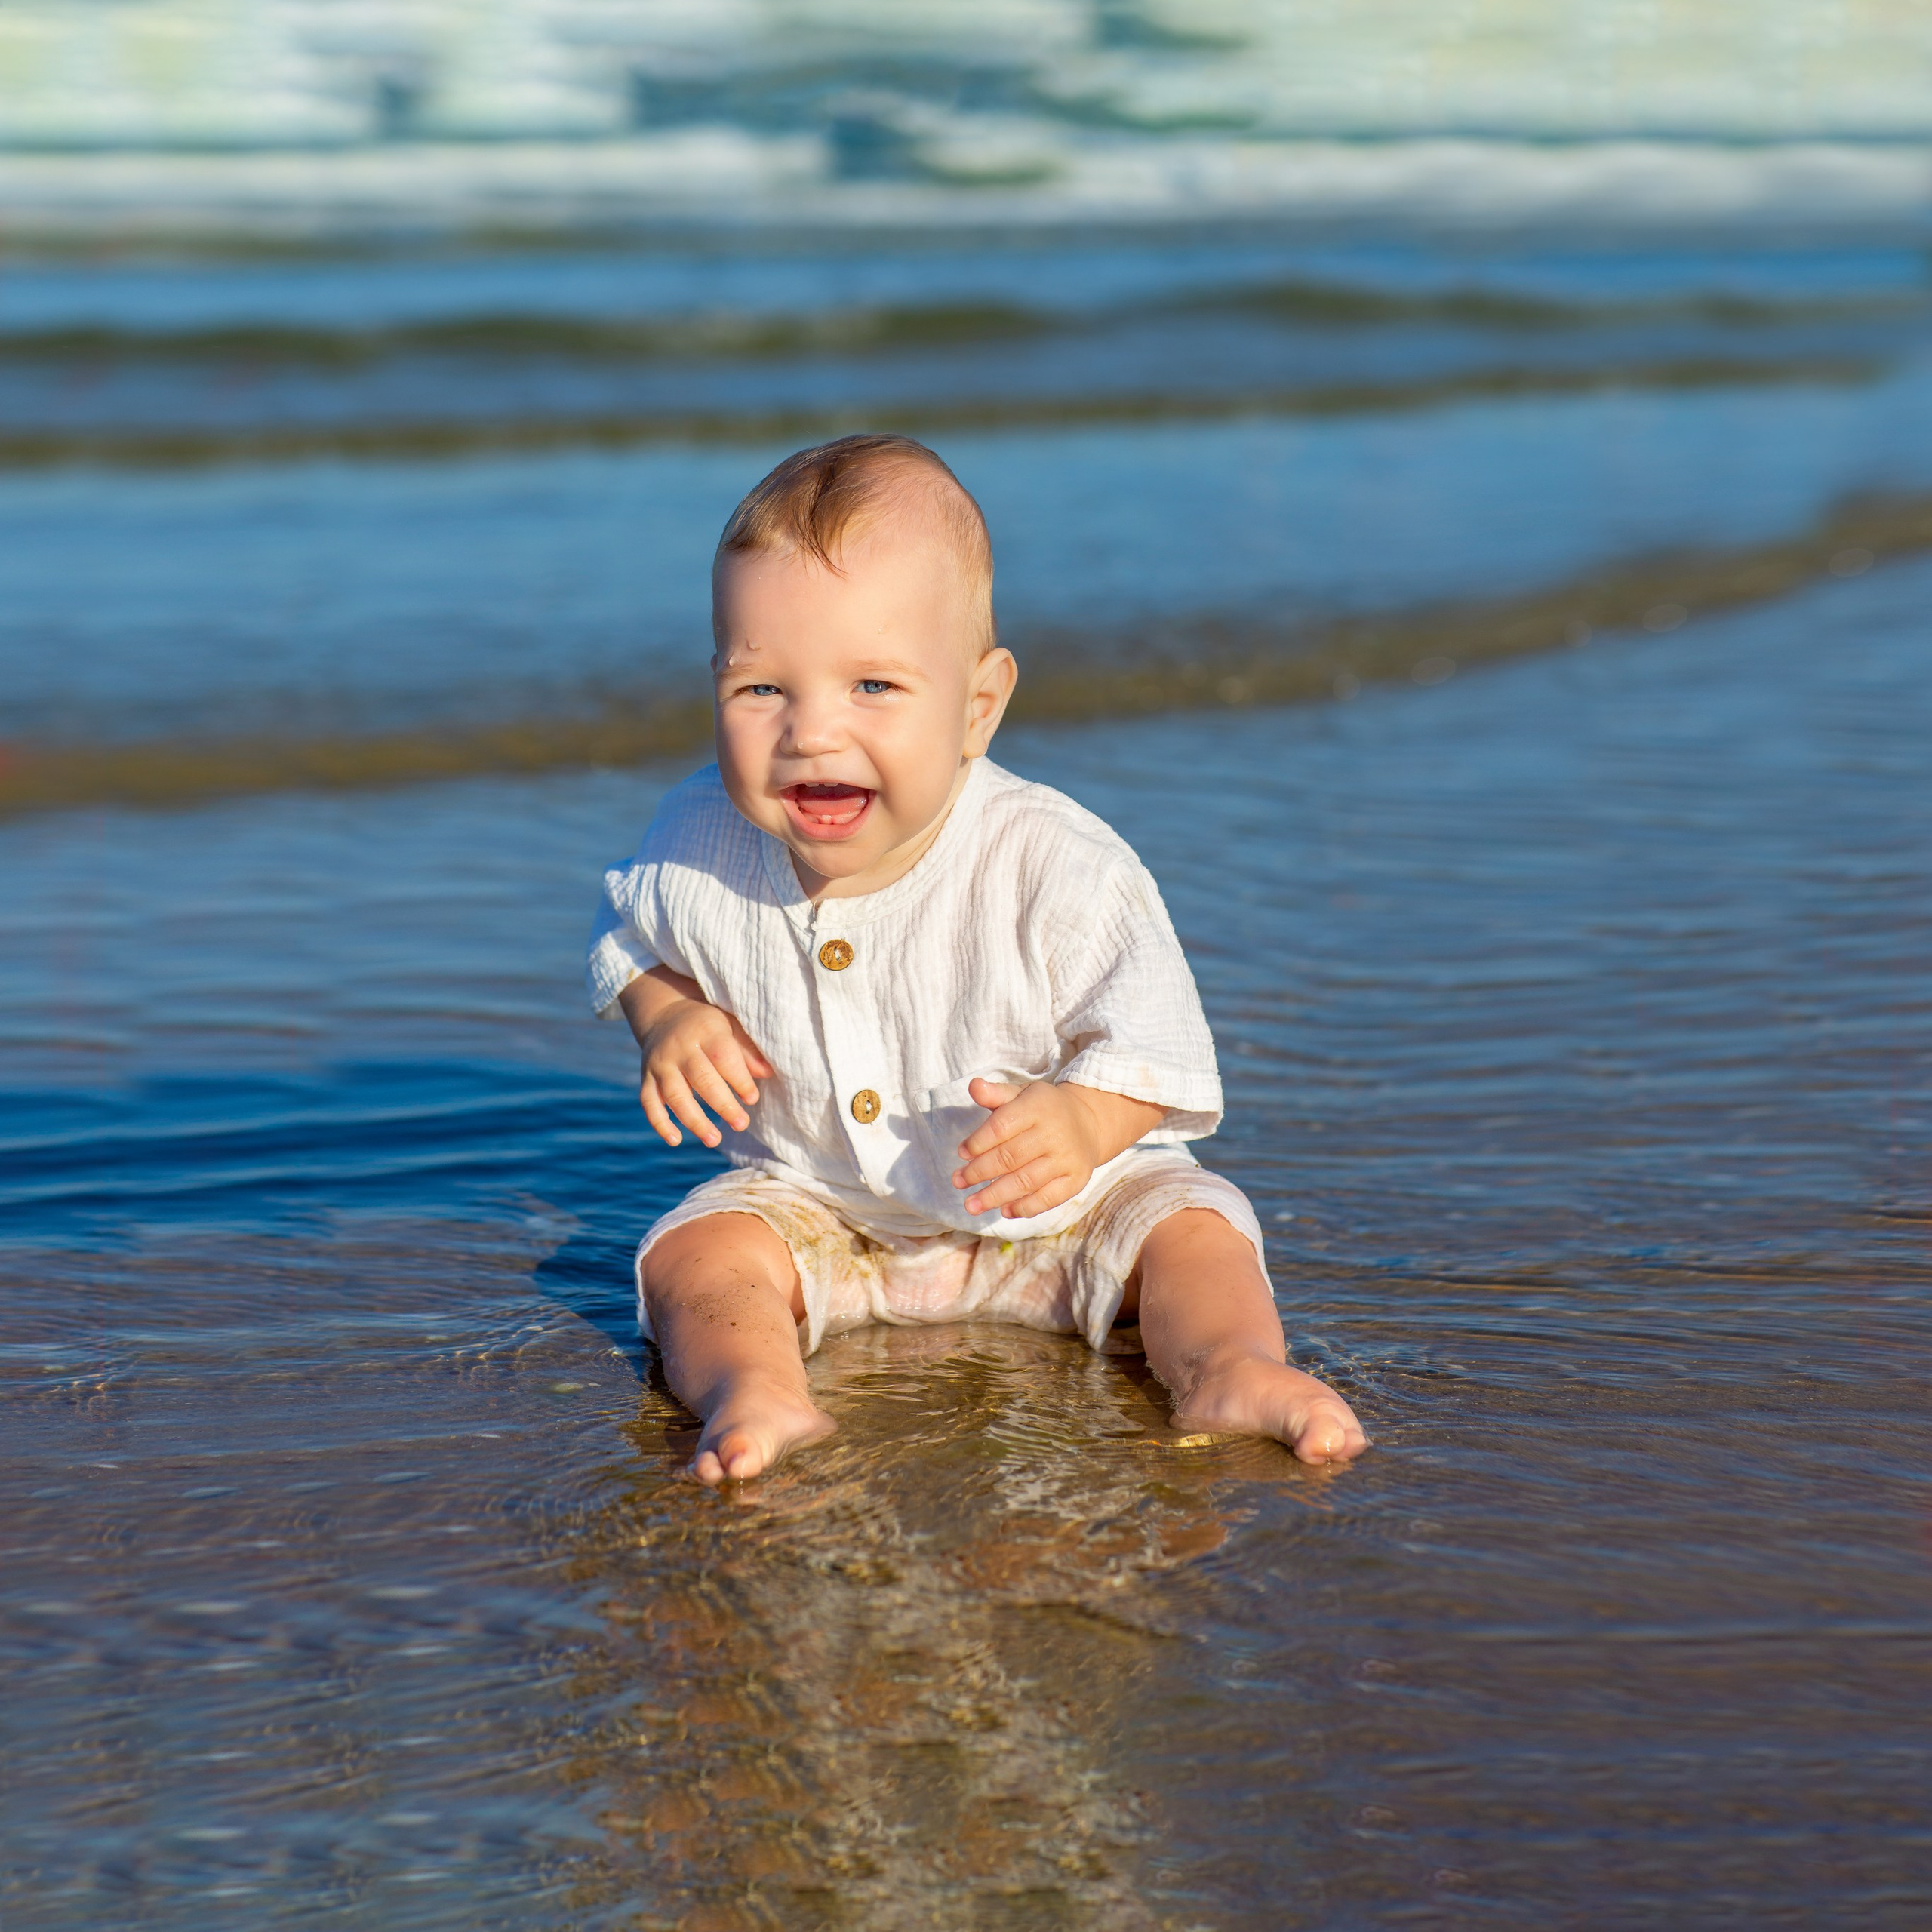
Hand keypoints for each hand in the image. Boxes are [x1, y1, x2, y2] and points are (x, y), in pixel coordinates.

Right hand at [619, 968, 773, 1148]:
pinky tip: (676, 1140)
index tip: (752, 1099)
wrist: (664, 1014)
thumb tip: (767, 1073)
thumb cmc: (707, 1027)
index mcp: (705, 1031)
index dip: (739, 1079)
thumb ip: (747, 1050)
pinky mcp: (646, 1078)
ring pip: (675, 1095)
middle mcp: (680, 1048)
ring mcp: (660, 1064)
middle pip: (701, 1079)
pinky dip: (660, 1123)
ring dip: (694, 1121)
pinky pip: (649, 1102)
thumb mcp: (729, 1027)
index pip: (723, 1057)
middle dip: (722, 1105)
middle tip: (741, 1124)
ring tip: (714, 1140)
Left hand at [952, 1078, 1166, 1218]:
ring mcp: (1067, 1159)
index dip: (978, 1142)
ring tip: (972, 1204)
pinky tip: (1004, 1210)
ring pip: (1026, 1181)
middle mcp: (1055, 1133)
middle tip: (958, 1182)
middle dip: (979, 1172)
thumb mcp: (1021, 1094)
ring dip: (994, 1196)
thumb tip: (974, 1086)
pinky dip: (1024, 1207)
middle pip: (1010, 1157)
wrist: (1088, 1123)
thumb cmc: (1043, 1109)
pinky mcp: (1076, 1179)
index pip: (1001, 1127)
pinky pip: (1048, 1198)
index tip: (961, 1153)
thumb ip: (996, 1094)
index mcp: (1038, 1107)